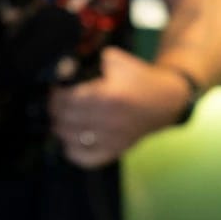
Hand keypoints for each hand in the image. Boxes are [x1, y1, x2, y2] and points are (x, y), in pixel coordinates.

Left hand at [46, 46, 192, 169]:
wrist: (165, 101)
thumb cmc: (138, 78)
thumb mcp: (115, 59)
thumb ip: (88, 61)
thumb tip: (63, 70)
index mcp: (109, 96)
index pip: (67, 101)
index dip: (56, 95)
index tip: (56, 90)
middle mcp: (109, 121)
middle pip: (65, 120)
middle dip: (55, 111)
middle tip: (56, 104)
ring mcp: (111, 140)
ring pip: (70, 140)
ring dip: (60, 129)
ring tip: (61, 119)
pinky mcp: (114, 151)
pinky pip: (84, 159)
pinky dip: (71, 151)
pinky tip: (71, 140)